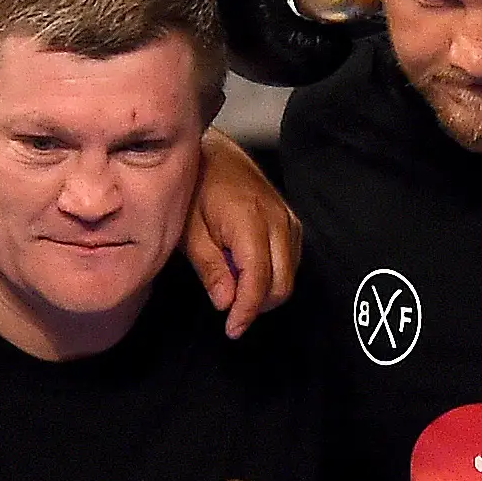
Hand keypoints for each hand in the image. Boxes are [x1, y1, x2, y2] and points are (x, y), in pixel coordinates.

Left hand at [186, 131, 300, 335]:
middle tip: (232, 312)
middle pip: (282, 283)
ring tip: (236, 288)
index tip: (233, 329)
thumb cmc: (194, 188)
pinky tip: (249, 271)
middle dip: (258, 305)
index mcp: (249, 222)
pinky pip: (292, 256)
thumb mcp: (189, 230)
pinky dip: (275, 272)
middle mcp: (277, 220)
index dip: (247, 311)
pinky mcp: (290, 217)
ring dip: (266, 290)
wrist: (210, 152)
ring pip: (290, 272)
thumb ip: (210, 268)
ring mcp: (287, 217)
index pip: (258, 281)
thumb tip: (226, 302)